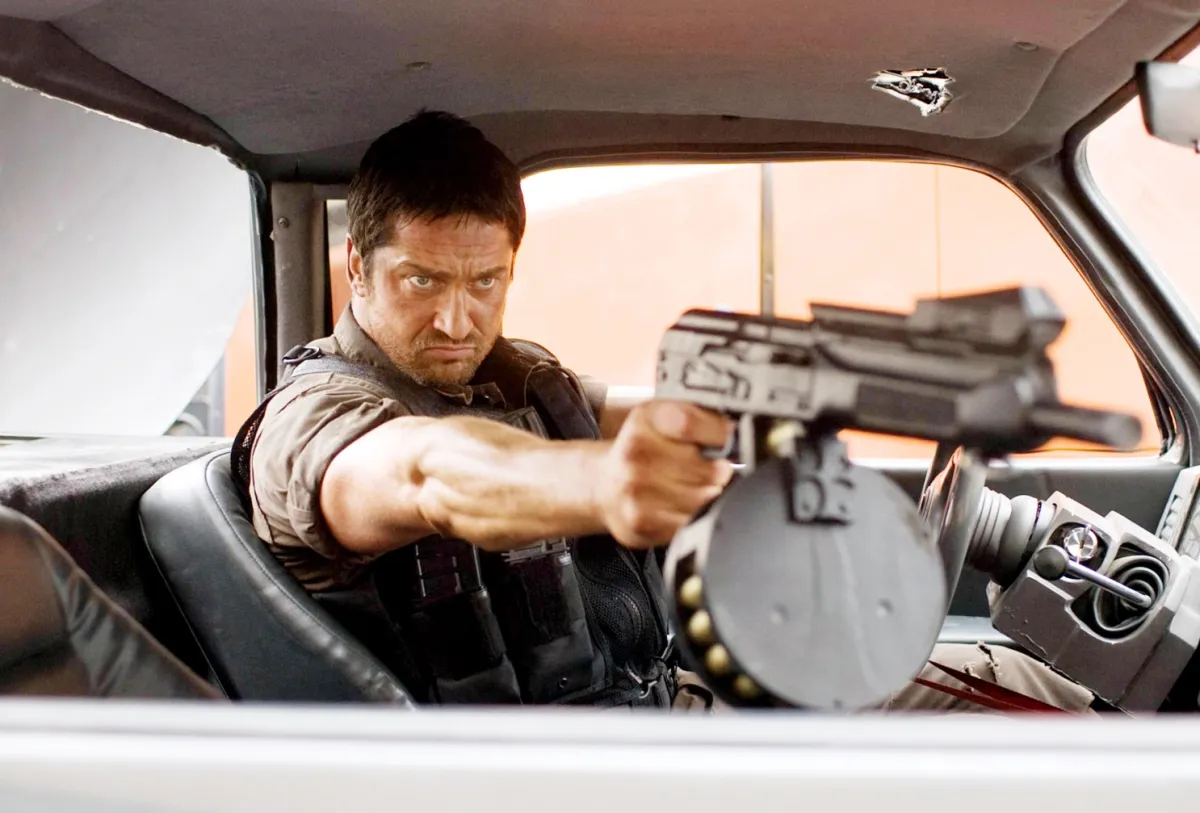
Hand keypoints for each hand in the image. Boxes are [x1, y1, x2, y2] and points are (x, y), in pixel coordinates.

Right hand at [594, 400, 733, 547]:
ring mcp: (637, 491)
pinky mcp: (642, 522)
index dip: (720, 434)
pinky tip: (683, 506)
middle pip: (708, 469)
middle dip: (720, 471)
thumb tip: (742, 429)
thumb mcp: (663, 418)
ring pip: (705, 499)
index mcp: (646, 420)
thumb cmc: (644, 449)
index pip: (691, 423)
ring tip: (697, 487)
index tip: (729, 440)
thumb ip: (700, 416)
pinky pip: (692, 522)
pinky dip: (695, 516)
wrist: (603, 485)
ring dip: (710, 495)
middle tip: (713, 469)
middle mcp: (636, 453)